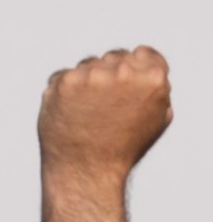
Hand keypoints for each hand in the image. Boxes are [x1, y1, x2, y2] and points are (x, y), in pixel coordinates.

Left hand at [39, 46, 171, 186]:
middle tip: (107, 104)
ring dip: (87, 81)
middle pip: (115, 57)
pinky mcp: (64, 80)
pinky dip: (66, 90)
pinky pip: (65, 75)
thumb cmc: (123, 147)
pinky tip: (71, 111)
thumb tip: (149, 69)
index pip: (144, 53)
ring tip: (90, 112)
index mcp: (152, 79)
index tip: (129, 77)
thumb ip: (157, 89)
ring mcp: (92, 75)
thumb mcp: (156, 118)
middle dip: (111, 74)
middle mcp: (123, 71)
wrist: (87, 167)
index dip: (137, 65)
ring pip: (88, 64)